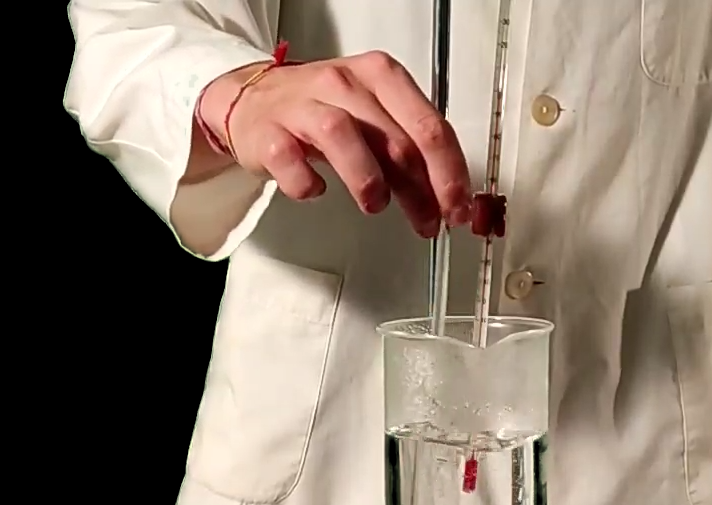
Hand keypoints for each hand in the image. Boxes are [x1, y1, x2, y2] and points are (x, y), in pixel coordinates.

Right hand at [194, 51, 473, 237]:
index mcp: (380, 76)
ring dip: (367, 179)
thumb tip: (443, 196)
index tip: (457, 207)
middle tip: (428, 220)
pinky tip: (315, 191)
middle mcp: (344, 84)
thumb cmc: (322, 111)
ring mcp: (303, 106)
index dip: (449, 173)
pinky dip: (306, 183)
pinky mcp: (269, 133)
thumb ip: (407, 152)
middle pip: (394, 138)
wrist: (253, 102)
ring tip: (375, 204)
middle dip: (420, 189)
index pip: (429, 125)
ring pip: (343, 135)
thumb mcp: (373, 120)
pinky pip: (290, 160)